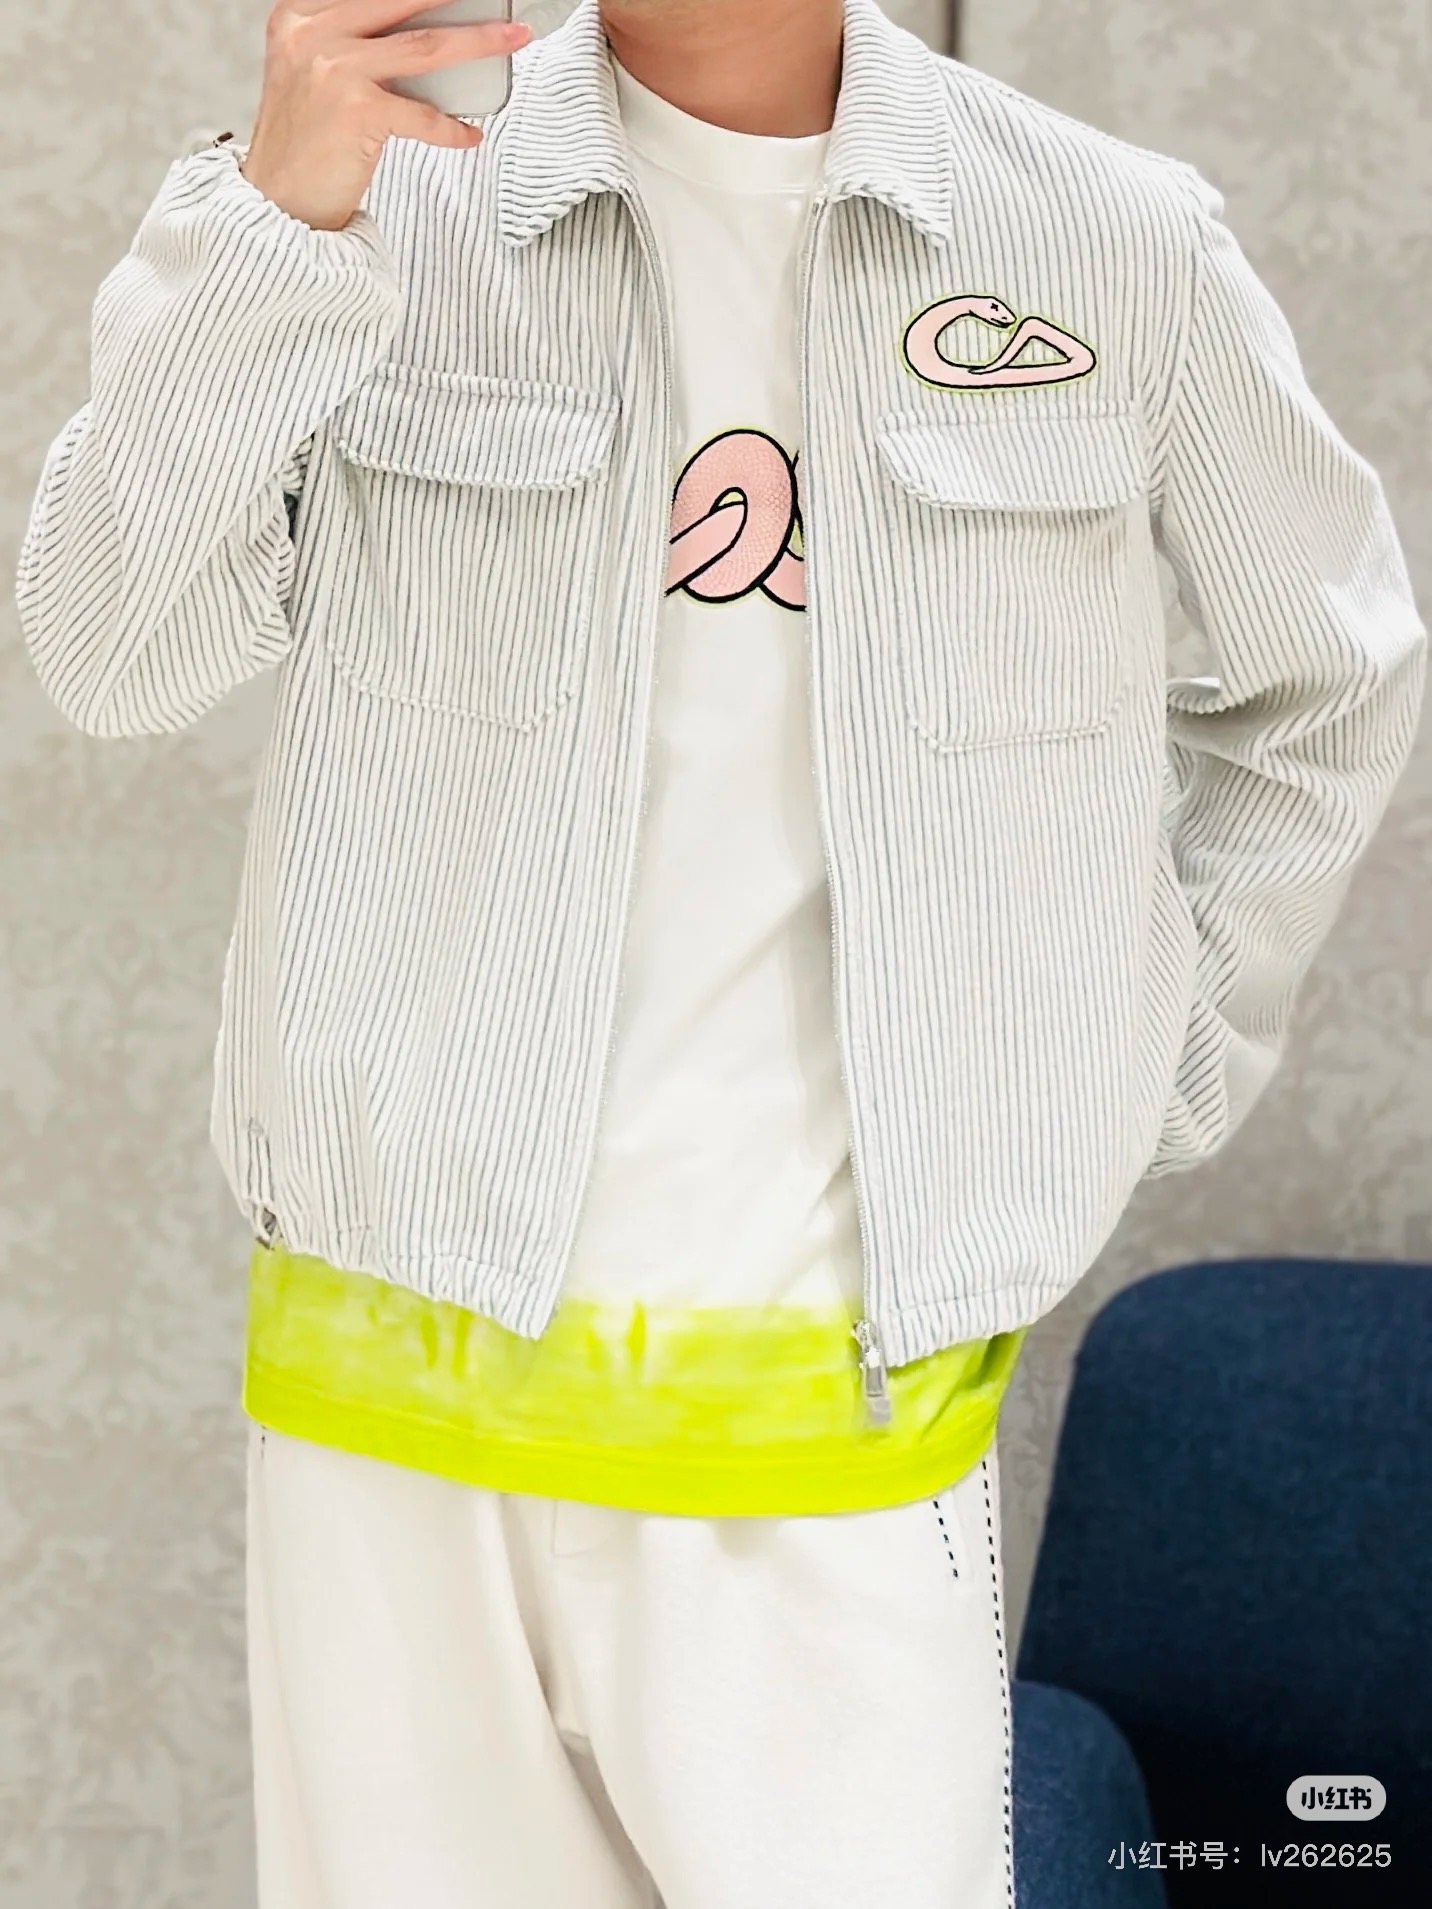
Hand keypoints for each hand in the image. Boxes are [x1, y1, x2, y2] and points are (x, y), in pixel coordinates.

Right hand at [241, 0, 531, 231]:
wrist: (278, 202)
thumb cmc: (305, 143)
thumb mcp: (315, 75)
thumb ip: (356, 44)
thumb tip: (432, 34)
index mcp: (300, 15)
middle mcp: (312, 33)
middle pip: (405, 2)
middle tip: (501, 0)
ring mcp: (332, 70)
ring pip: (425, 47)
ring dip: (478, 42)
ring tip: (513, 38)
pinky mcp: (354, 111)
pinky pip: (422, 115)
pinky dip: (451, 128)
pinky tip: (470, 134)